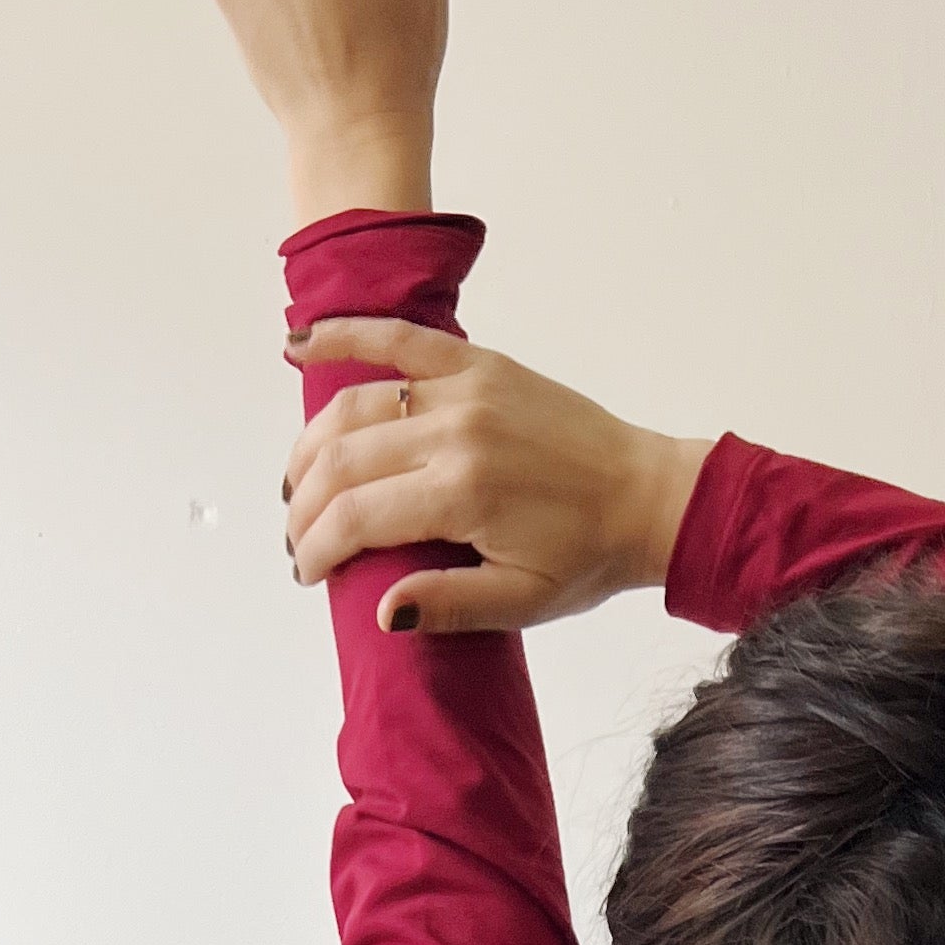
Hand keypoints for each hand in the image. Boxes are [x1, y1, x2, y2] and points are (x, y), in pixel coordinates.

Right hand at [283, 320, 713, 633]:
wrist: (647, 496)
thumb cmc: (587, 556)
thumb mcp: (521, 601)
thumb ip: (448, 606)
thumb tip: (380, 611)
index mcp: (462, 495)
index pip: (355, 517)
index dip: (317, 547)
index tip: (306, 572)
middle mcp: (455, 433)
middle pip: (342, 461)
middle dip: (304, 504)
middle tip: (297, 536)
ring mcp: (465, 390)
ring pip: (355, 406)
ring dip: (311, 443)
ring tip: (298, 482)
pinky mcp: (480, 363)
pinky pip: (400, 338)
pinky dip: (345, 333)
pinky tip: (298, 342)